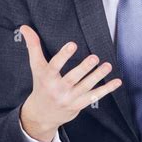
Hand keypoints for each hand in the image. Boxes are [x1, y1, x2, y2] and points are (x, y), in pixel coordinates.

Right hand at [19, 25, 121, 141]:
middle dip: (84, 68)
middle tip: (94, 57)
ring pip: (86, 87)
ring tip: (107, 65)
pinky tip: (117, 81)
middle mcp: (58, 89)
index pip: (54, 65)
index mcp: (46, 78)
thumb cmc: (41, 85)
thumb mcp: (36, 67)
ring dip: (98, 76)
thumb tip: (24, 27)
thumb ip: (33, 46)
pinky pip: (95, 96)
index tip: (73, 44)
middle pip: (72, 78)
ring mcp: (69, 98)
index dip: (63, 55)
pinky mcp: (80, 105)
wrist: (42, 115)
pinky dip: (107, 89)